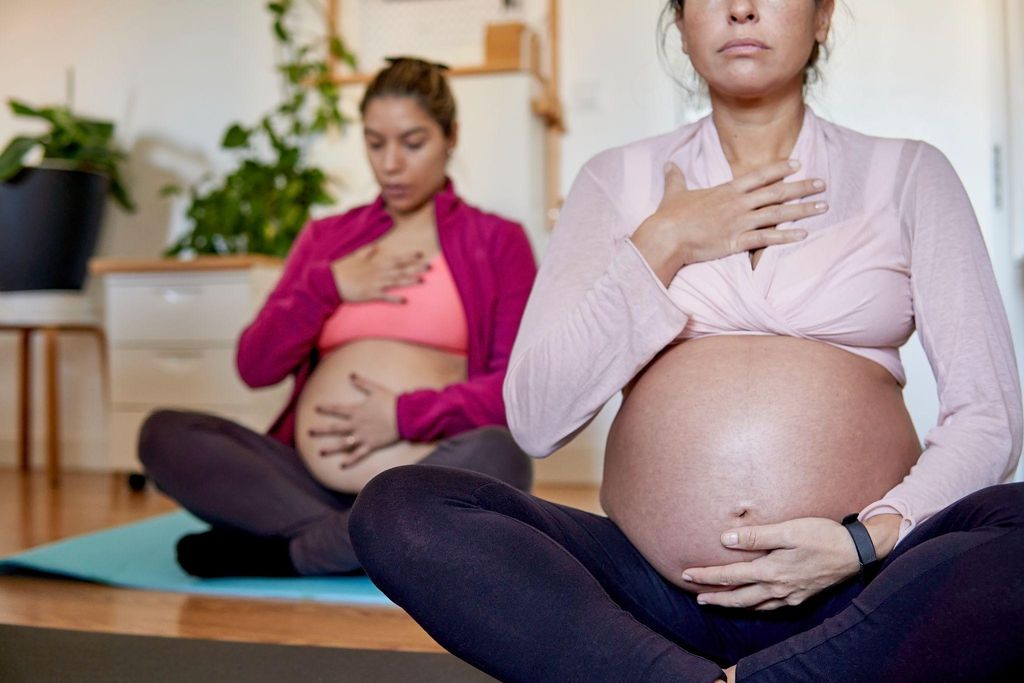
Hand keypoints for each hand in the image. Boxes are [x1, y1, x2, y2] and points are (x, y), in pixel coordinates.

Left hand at [310, 373, 399, 467]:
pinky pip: (358, 455)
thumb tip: (351, 374)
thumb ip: (362, 382)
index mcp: (356, 411)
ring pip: (343, 444)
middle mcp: (356, 425)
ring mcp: (363, 436)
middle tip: (308, 432)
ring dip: (330, 448)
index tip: (315, 408)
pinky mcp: (371, 445)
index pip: (337, 409)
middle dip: (321, 430)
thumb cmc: (391, 401)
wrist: (404, 416)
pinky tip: (341, 465)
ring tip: (319, 452)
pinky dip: (350, 461)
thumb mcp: (375, 389)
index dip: (325, 408)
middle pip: (335, 428)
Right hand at [330, 243, 429, 302]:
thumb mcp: (354, 257)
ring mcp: (374, 283)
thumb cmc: (341, 270)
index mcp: (375, 263)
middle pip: (400, 269)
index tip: (420, 253)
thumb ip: (367, 252)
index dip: (408, 256)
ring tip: (422, 280)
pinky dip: (394, 299)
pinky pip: (384, 297)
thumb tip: (376, 247)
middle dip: (415, 268)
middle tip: (429, 266)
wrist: (328, 282)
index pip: (395, 258)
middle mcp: (377, 272)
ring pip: (395, 282)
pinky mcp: (369, 295)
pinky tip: (405, 301)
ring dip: (409, 281)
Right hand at [630, 160, 827, 285]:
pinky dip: (786, 236)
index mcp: (726, 190)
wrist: (666, 237)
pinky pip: (767, 238)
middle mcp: (737, 203)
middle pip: (776, 192)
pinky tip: (803, 234)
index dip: (780, 169)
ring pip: (777, 213)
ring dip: (802, 210)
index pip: (759, 176)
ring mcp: (739, 222)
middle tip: (822, 183)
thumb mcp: (673, 193)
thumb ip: (675, 178)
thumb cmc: (669, 217)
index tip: (798, 164)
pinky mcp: (737, 241)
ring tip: (822, 206)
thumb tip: (669, 165)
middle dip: (802, 187)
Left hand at [682, 517, 859, 610]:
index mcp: (772, 571)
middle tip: (696, 597)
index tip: (687, 574)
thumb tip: (726, 540)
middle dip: (715, 597)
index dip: (707, 576)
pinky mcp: (801, 596)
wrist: (856, 552)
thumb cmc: (823, 535)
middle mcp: (778, 589)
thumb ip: (756, 536)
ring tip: (717, 602)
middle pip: (739, 598)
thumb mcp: (789, 530)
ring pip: (754, 606)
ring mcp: (790, 596)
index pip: (731, 577)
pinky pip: (771, 607)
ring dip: (733, 604)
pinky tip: (753, 603)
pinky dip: (755, 607)